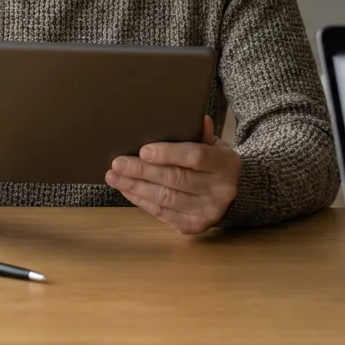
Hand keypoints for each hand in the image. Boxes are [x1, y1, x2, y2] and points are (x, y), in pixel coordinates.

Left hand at [105, 115, 240, 233]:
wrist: (230, 193)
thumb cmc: (213, 162)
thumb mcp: (213, 144)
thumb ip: (200, 133)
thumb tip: (196, 118)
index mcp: (225, 164)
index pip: (195, 157)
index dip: (168, 154)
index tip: (143, 151)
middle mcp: (220, 190)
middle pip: (175, 179)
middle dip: (142, 171)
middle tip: (117, 164)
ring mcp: (207, 211)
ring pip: (165, 198)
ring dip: (135, 187)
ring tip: (114, 177)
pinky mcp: (194, 226)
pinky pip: (162, 213)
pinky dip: (141, 200)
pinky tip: (126, 189)